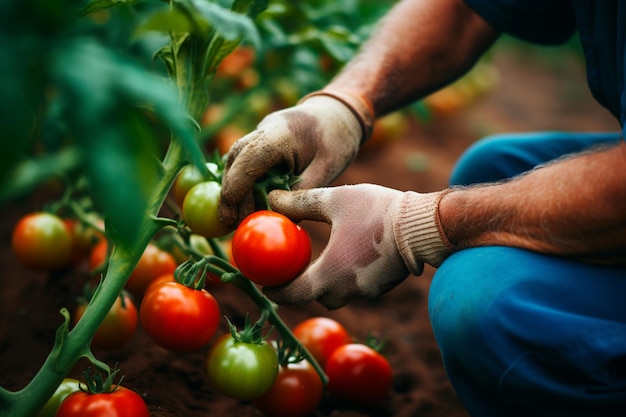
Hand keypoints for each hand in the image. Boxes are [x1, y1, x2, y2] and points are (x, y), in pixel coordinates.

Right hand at [219, 91, 373, 227]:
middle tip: (232, 224)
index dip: (235, 191)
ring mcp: (260, 132)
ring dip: (234, 188)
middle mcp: (264, 129)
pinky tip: (249, 202)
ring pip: (235, 161)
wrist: (338, 112)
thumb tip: (280, 219)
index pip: (248, 160)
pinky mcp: (260, 139)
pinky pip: (244, 160)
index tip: (232, 218)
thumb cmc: (337, 139)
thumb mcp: (327, 169)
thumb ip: (302, 192)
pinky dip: (242, 181)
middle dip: (230, 194)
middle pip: (235, 161)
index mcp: (282, 133)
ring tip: (240, 217)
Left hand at [263, 184, 451, 308]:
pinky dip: (343, 278)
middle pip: (312, 297)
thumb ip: (300, 203)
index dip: (275, 291)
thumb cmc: (376, 211)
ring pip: (334, 294)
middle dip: (298, 287)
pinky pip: (353, 288)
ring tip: (315, 262)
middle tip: (288, 270)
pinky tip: (345, 257)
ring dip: (322, 283)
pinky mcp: (380, 287)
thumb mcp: (334, 200)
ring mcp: (365, 292)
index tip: (264, 284)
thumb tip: (270, 199)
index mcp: (329, 273)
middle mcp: (345, 290)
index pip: (292, 295)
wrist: (423, 225)